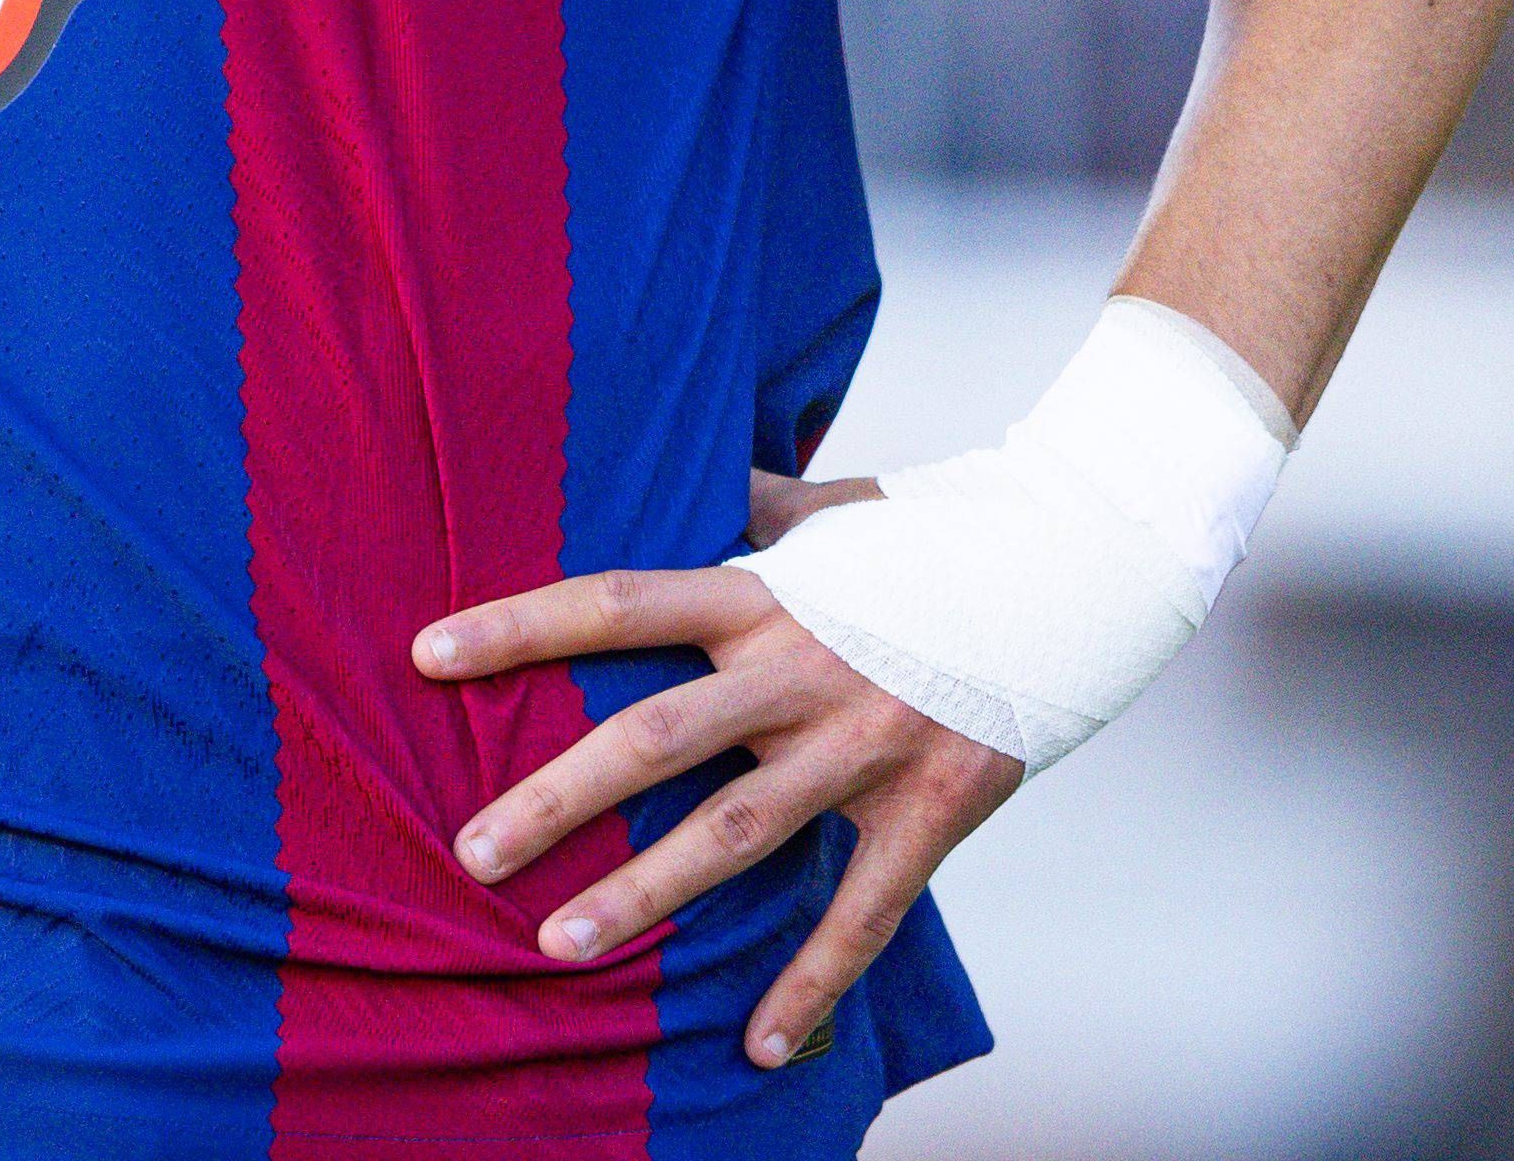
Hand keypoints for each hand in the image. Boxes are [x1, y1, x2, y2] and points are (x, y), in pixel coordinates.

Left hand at [405, 470, 1025, 1068]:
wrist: (1085, 568)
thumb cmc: (941, 536)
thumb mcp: (834, 507)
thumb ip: (751, 503)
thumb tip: (690, 467)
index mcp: (765, 591)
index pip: (617, 601)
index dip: (520, 627)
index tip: (428, 656)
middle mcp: (804, 667)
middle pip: (655, 735)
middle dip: (555, 797)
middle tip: (470, 849)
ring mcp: (868, 744)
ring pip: (737, 833)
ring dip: (643, 895)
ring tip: (557, 946)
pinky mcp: (935, 808)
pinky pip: (862, 911)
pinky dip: (812, 982)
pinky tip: (760, 1045)